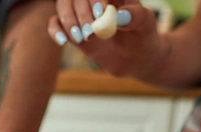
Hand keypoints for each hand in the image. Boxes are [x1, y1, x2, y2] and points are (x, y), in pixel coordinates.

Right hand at [48, 0, 162, 78]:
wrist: (135, 57)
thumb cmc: (142, 36)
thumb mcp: (146, 24)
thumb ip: (136, 16)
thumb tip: (118, 15)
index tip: (100, 13)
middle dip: (81, 12)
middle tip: (91, 32)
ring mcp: (81, 13)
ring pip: (63, 5)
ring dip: (68, 21)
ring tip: (82, 38)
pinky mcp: (73, 29)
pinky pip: (55, 23)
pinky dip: (55, 30)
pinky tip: (63, 41)